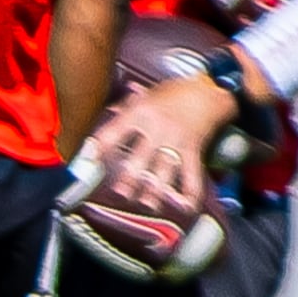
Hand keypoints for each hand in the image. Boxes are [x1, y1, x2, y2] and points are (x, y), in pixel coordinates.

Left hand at [90, 72, 238, 217]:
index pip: (114, 132)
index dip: (99, 146)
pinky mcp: (194, 149)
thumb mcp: (147, 94)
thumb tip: (108, 114)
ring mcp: (176, 140)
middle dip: (130, 178)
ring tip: (146, 203)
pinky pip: (192, 173)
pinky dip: (191, 191)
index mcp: (140, 113)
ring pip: (164, 169)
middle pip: (140, 157)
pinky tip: (187, 206)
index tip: (87, 160)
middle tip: (120, 193)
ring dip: (155, 189)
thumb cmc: (175, 92)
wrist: (210, 89)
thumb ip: (126, 107)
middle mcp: (156, 128)